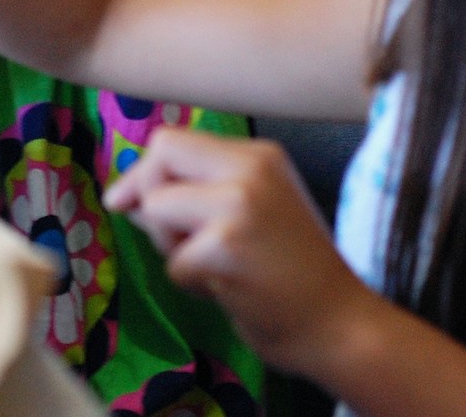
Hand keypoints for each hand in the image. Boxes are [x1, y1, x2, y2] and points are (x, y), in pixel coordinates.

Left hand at [105, 127, 372, 376]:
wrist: (341, 325)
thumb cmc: (291, 273)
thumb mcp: (248, 211)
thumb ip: (195, 193)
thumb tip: (124, 194)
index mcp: (257, 155)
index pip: (172, 140)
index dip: (144, 171)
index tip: (129, 201)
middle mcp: (250, 168)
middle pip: (159, 156)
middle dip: (148, 198)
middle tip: (173, 240)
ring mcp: (240, 203)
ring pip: (157, 208)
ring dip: (171, 248)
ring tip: (215, 266)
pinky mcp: (228, 246)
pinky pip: (174, 262)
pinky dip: (191, 284)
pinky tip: (229, 290)